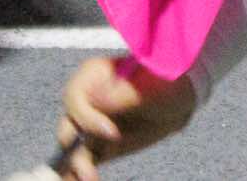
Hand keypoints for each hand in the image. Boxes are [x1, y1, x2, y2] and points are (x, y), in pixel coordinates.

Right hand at [52, 55, 198, 178]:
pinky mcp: (98, 145)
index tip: (112, 133)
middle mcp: (86, 100)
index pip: (75, 97)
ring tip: (88, 178)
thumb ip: (124, 94)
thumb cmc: (165, 82)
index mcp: (93, 75)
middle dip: (73, 146)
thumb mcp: (150, 85)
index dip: (88, 118)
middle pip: (68, 124)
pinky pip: (84, 159)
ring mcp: (90, 124)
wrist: (178, 100)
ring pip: (73, 147)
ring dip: (75, 165)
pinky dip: (80, 171)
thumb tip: (99, 101)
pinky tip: (87, 179)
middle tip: (87, 166)